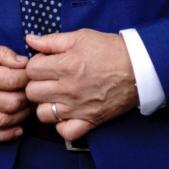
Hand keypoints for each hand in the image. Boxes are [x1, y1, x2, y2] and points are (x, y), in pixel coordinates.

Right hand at [0, 37, 30, 142]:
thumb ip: (0, 52)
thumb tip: (24, 63)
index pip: (12, 80)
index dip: (27, 77)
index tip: (31, 73)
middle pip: (11, 103)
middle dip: (27, 97)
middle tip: (31, 89)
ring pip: (3, 121)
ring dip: (21, 115)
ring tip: (25, 105)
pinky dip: (5, 136)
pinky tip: (16, 128)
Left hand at [24, 30, 138, 141]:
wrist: (138, 67)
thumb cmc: (109, 49)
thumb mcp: (80, 37)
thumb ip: (51, 40)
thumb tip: (29, 40)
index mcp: (64, 66)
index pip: (30, 70)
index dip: (35, 65)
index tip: (45, 64)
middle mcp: (68, 89)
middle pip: (32, 93)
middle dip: (36, 84)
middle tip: (48, 80)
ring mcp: (78, 108)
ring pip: (43, 114)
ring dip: (46, 105)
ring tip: (55, 96)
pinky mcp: (90, 121)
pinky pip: (65, 132)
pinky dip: (62, 125)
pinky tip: (66, 114)